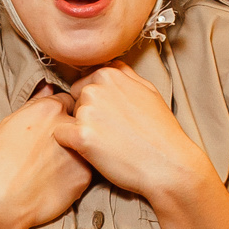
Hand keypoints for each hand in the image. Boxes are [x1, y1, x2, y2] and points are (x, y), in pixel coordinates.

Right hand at [0, 91, 93, 228]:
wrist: (0, 200)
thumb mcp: (9, 124)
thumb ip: (34, 104)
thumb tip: (49, 89)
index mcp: (49, 108)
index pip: (68, 101)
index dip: (61, 115)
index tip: (52, 128)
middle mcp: (69, 125)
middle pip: (80, 122)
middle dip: (73, 131)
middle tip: (53, 149)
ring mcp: (80, 150)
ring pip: (85, 146)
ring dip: (77, 152)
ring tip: (53, 167)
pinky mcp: (86, 175)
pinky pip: (87, 169)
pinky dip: (76, 174)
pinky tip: (56, 181)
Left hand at [54, 63, 217, 206]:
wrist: (167, 163)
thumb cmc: (160, 131)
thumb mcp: (148, 91)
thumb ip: (125, 75)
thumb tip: (111, 65)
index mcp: (109, 74)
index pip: (84, 83)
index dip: (95, 103)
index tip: (110, 117)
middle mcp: (95, 88)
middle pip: (75, 101)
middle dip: (86, 116)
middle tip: (110, 133)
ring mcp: (87, 111)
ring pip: (67, 118)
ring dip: (80, 131)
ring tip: (107, 144)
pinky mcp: (81, 135)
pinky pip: (60, 136)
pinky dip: (70, 145)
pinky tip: (91, 151)